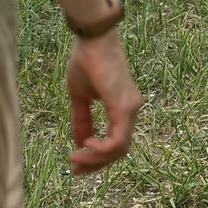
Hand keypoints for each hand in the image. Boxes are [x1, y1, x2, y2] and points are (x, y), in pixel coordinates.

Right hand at [65, 30, 139, 173]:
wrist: (92, 39)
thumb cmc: (87, 62)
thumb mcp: (80, 97)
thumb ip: (82, 120)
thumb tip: (79, 142)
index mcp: (123, 108)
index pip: (115, 142)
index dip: (97, 157)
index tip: (76, 162)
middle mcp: (132, 110)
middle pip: (119, 151)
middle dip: (96, 164)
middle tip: (75, 169)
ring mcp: (131, 109)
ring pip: (119, 148)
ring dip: (96, 159)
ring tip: (76, 159)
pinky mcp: (125, 106)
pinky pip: (118, 139)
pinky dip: (102, 149)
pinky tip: (86, 146)